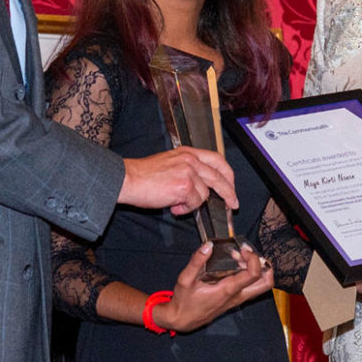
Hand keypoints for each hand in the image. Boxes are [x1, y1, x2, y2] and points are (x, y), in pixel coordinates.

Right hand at [119, 148, 237, 214]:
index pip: (217, 159)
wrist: (128, 179)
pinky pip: (194, 203)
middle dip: (229, 192)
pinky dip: (185, 209)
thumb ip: (187, 169)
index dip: (227, 173)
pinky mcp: (184, 186)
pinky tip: (172, 206)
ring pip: (205, 194)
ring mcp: (188, 172)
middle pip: (219, 176)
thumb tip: (202, 187)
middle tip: (233, 203)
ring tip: (176, 203)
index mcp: (187, 152)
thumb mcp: (170, 163)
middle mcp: (190, 159)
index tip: (231, 184)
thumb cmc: (144, 175)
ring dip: (193, 204)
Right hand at [151, 242, 272, 332]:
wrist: (183, 321)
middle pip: (266, 283)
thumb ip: (196, 261)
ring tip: (243, 258)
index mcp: (228, 290)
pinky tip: (236, 265)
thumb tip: (208, 246)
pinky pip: (252, 287)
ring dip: (259, 270)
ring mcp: (238, 299)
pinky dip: (251, 274)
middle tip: (249, 254)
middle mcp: (237, 296)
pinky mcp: (235, 300)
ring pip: (261, 286)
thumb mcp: (185, 279)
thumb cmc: (184, 302)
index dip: (253, 258)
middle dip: (264, 265)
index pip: (254, 274)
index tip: (242, 250)